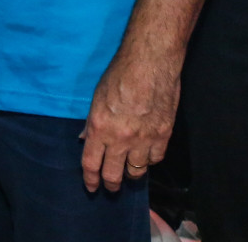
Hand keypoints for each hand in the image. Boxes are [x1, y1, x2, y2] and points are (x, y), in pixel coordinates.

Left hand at [80, 37, 180, 192]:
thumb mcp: (97, 97)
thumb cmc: (120, 73)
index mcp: (99, 128)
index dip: (90, 180)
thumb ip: (91, 122)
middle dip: (110, 185)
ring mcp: (143, 139)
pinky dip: (150, 160)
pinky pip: (155, 159)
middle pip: (113, 175)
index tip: (92, 187)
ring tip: (129, 172)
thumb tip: (84, 139)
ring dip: (131, 174)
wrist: (150, 61)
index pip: (91, 164)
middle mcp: (120, 138)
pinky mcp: (163, 135)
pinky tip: (146, 156)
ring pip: (136, 171)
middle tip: (111, 187)